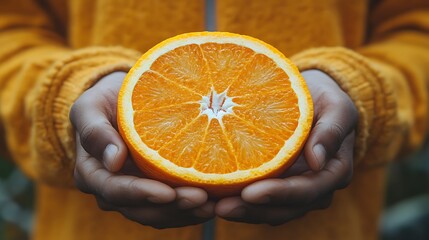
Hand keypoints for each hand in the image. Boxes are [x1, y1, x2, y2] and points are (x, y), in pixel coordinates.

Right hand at [69, 72, 214, 228]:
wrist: (123, 99)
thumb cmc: (106, 99)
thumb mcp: (92, 106)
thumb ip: (94, 130)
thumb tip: (112, 161)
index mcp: (91, 173)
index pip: (114, 191)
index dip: (141, 194)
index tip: (168, 192)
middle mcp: (111, 189)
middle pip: (140, 208)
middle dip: (172, 207)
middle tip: (201, 198)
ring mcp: (133, 193)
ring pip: (158, 213)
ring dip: (185, 212)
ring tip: (212, 205)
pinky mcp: (154, 191)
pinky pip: (170, 208)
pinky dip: (190, 208)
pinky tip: (213, 201)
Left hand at [215, 69, 357, 224]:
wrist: (312, 99)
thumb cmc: (324, 99)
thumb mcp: (336, 105)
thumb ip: (331, 130)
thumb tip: (317, 160)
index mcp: (334, 171)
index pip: (308, 190)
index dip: (279, 194)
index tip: (249, 193)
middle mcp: (317, 188)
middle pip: (286, 209)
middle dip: (253, 211)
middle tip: (221, 208)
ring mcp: (295, 190)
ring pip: (270, 211)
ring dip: (242, 212)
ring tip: (212, 208)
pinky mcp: (277, 186)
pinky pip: (259, 202)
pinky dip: (238, 202)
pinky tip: (214, 199)